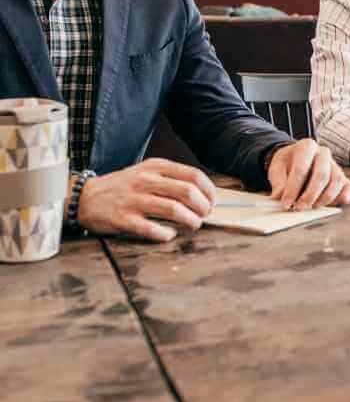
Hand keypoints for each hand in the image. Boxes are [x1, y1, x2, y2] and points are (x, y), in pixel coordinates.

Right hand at [76, 159, 217, 242]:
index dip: (208, 190)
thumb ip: (170, 179)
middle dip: (202, 206)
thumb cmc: (122, 187)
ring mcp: (134, 199)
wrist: (84, 197)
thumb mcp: (146, 172)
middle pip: (186, 192)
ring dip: (190, 220)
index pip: (193, 175)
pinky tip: (169, 234)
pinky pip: (151, 228)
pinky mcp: (123, 218)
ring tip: (194, 225)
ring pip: (173, 209)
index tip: (213, 201)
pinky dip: (165, 233)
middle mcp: (146, 180)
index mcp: (155, 167)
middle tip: (205, 215)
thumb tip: (201, 194)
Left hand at [268, 140, 349, 209]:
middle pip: (322, 175)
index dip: (293, 189)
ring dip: (325, 198)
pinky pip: (349, 186)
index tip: (286, 204)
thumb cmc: (287, 164)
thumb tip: (279, 196)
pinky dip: (344, 196)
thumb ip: (278, 182)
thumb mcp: (277, 169)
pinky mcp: (342, 177)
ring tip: (312, 208)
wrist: (296, 160)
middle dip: (310, 195)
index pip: (301, 169)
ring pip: (336, 181)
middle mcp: (323, 153)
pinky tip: (336, 204)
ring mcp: (335, 164)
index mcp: (306, 146)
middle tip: (300, 208)